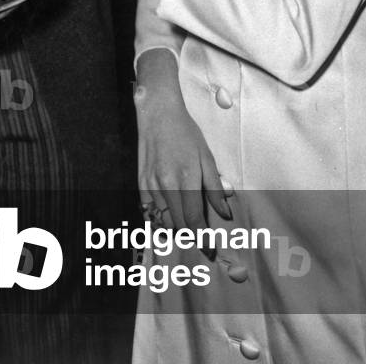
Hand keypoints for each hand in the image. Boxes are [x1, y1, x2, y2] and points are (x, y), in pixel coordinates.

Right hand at [135, 49, 229, 231]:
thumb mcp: (207, 157)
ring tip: (187, 230)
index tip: (211, 251)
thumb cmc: (186, 133)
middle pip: (178, 225)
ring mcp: (150, 185)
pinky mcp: (140, 182)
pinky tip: (168, 219)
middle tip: (203, 241)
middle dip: (191, 238)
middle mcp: (166, 185)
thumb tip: (224, 214)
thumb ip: (214, 188)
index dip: (203, 239)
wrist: (158, 113)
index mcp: (186, 179)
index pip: (193, 220)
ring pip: (163, 221)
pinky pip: (149, 211)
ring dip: (176, 230)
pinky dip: (159, 219)